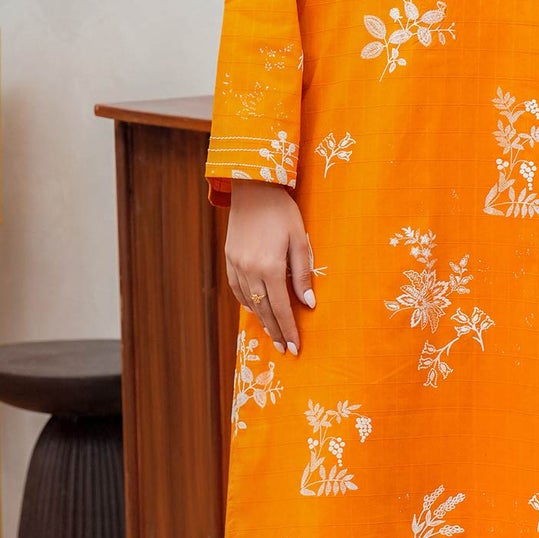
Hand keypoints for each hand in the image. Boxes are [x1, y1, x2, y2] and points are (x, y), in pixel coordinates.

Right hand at [224, 180, 314, 355]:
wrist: (253, 188)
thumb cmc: (282, 211)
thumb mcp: (299, 240)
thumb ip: (303, 273)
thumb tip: (308, 303)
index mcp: (270, 267)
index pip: (281, 308)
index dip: (289, 329)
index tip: (295, 347)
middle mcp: (250, 270)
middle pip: (265, 310)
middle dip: (276, 331)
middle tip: (285, 349)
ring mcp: (237, 265)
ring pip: (250, 302)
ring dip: (262, 321)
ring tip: (273, 336)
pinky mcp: (230, 259)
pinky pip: (237, 289)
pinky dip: (247, 303)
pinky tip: (255, 310)